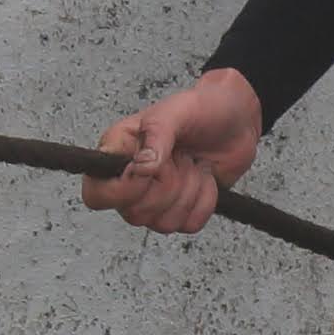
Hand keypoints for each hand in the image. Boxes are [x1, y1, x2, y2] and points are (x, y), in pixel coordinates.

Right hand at [84, 68, 262, 233]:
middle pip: (135, 215)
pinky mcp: (182, 211)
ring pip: (164, 223)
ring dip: (189, 192)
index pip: (96, 195)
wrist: (237, 120)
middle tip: (181, 157)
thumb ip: (156, 136)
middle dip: (168, 186)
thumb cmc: (201, 109)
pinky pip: (189, 225)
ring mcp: (156, 200)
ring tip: (193, 163)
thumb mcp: (176, 111)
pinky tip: (205, 177)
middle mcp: (130, 183)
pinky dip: (205, 201)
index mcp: (117, 154)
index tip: (151, 170)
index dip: (122, 191)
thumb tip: (141, 168)